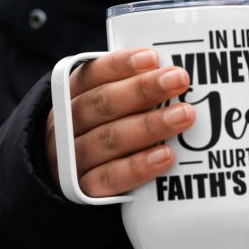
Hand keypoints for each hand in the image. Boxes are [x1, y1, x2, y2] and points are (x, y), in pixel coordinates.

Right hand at [45, 48, 193, 195]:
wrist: (64, 180)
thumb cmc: (94, 135)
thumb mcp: (100, 109)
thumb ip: (127, 93)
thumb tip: (172, 77)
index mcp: (68, 98)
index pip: (91, 75)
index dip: (121, 66)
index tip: (153, 58)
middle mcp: (65, 126)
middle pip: (102, 104)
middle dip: (143, 90)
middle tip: (179, 80)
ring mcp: (72, 159)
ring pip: (109, 139)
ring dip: (149, 126)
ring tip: (184, 115)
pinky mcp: (84, 190)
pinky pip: (112, 177)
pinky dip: (139, 166)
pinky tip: (166, 156)